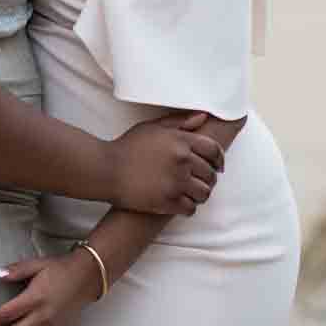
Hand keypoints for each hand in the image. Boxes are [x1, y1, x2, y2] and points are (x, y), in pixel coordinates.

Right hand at [107, 111, 222, 215]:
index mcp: (180, 141)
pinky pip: (191, 208)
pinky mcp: (168, 202)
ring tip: (191, 193)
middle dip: (208, 178)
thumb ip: (179, 122)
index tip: (218, 166)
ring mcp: (176, 183)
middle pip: (210, 174)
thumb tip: (203, 117)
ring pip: (204, 193)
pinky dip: (188, 207)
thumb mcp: (152, 128)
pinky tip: (180, 203)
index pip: (213, 150)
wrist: (106, 170)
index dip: (219, 159)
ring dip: (200, 194)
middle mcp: (182, 161)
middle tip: (200, 181)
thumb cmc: (128, 147)